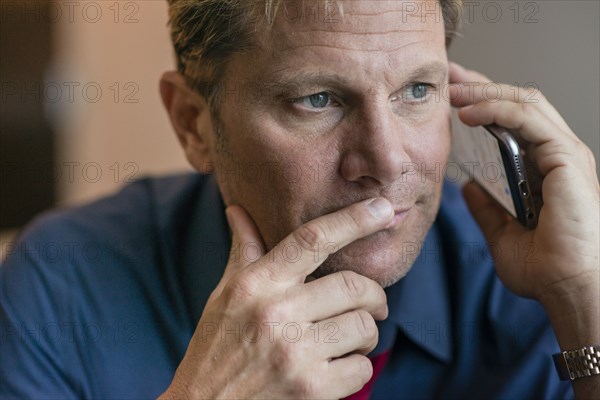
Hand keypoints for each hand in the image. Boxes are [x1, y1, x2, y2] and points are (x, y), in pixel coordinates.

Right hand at [160, 198, 393, 398]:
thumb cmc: (217, 347)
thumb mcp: (224, 295)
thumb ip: (243, 252)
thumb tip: (237, 210)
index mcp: (256, 284)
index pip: (312, 240)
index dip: (353, 220)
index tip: (382, 208)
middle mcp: (275, 313)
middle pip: (353, 285)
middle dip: (373, 295)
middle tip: (373, 303)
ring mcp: (293, 353)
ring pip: (363, 326)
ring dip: (366, 333)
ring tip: (351, 339)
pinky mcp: (310, 390)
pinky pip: (361, 367)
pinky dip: (357, 366)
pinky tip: (337, 368)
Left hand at [449, 62, 598, 302]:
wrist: (571, 288)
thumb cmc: (547, 269)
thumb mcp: (503, 234)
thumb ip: (487, 208)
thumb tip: (468, 187)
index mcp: (544, 169)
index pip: (513, 122)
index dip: (484, 103)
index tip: (453, 96)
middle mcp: (556, 155)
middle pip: (519, 103)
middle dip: (482, 85)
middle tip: (450, 77)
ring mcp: (564, 153)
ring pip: (524, 102)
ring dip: (485, 92)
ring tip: (453, 90)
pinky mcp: (566, 156)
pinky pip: (527, 119)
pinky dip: (496, 109)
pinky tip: (469, 112)